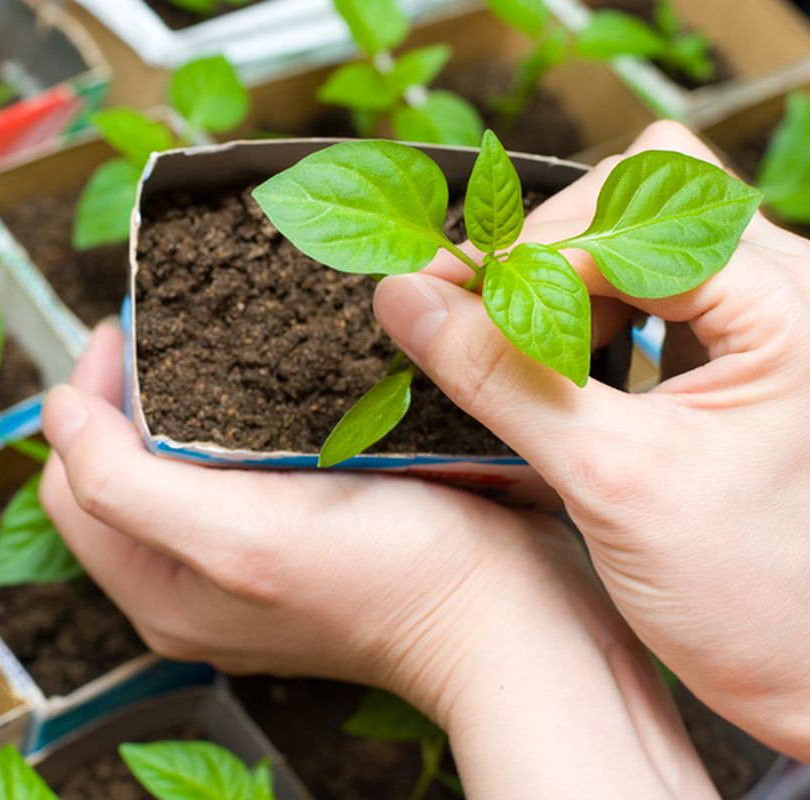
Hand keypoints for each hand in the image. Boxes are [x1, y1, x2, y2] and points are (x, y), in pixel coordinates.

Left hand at [40, 321, 714, 797]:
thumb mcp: (237, 537)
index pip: (71, 477)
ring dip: (184, 396)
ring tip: (214, 340)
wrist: (510, 620)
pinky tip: (272, 382)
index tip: (130, 329)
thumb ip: (121, 484)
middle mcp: (190, 583)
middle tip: (171, 322)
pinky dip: (236, 418)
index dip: (89, 395)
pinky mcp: (295, 544)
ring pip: (177, 463)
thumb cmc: (390, 578)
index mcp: (157, 586)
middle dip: (132, 389)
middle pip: (118, 468)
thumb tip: (54, 411)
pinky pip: (236, 469)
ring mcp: (244, 565)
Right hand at [373, 120, 809, 759]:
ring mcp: (768, 318)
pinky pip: (651, 289)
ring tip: (527, 357)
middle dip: (546, 257)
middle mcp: (788, 289)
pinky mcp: (743, 352)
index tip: (444, 300)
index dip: (526, 254)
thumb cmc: (754, 599)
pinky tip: (564, 373)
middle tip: (482, 326)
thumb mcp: (609, 483)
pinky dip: (588, 316)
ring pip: (640, 237)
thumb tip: (407, 297)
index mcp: (788, 305)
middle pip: (638, 199)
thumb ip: (502, 378)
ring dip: (564, 285)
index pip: (626, 216)